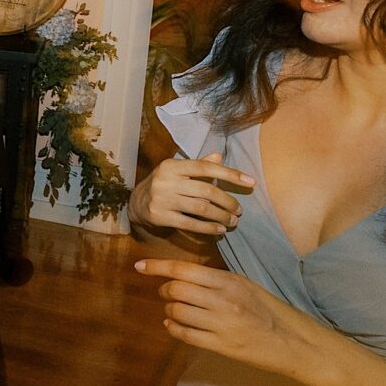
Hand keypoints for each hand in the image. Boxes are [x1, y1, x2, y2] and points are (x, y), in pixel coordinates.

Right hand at [129, 151, 252, 235]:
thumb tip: (219, 156)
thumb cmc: (164, 184)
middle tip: (239, 210)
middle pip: (206, 190)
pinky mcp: (160, 216)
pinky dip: (208, 228)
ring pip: (201, 208)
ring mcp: (162, 199)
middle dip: (228, 201)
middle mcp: (166, 180)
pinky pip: (190, 224)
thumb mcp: (177, 171)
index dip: (230, 174)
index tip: (251, 182)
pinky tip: (219, 229)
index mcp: (172, 166)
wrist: (135, 203)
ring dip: (221, 216)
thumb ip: (198, 165)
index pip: (205, 167)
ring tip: (232, 221)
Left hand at [135, 258, 324, 380]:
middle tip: (167, 294)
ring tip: (175, 311)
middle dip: (164, 291)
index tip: (140, 266)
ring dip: (169, 310)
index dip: (157, 267)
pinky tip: (174, 326)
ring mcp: (221, 324)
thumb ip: (216, 281)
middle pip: (175, 290)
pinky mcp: (220, 346)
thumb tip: (182, 276)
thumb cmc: (269, 311)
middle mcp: (223, 301)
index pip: (184, 269)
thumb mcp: (246, 286)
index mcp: (230, 281)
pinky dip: (173, 329)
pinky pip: (184, 335)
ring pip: (176, 312)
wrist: (293, 343)